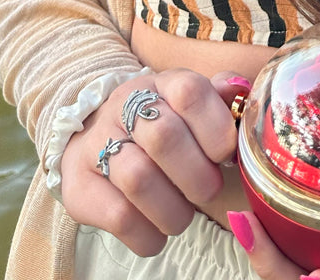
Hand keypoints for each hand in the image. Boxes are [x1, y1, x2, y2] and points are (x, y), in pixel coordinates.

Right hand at [60, 68, 248, 256]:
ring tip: (183, 216)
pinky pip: (119, 217)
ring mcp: (97, 144)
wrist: (90, 142)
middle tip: (208, 191)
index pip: (189, 92)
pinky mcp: (79, 185)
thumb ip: (218, 98)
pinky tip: (157, 231)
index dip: (215, 127)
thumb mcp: (186, 106)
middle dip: (198, 176)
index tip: (224, 155)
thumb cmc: (156, 127)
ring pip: (139, 179)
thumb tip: (239, 89)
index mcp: (159, 85)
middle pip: (164, 137)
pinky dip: (148, 234)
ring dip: (174, 210)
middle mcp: (124, 107)